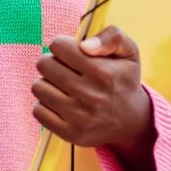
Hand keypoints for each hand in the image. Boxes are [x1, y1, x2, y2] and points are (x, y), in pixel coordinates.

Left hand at [33, 25, 152, 149]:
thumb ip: (112, 37)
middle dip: (51, 61)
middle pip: (44, 64)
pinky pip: (38, 111)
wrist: (132, 121)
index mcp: (105, 73)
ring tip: (61, 84)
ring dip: (46, 82)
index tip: (69, 51)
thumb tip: (84, 45)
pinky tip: (59, 101)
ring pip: (38, 87)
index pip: (59, 46)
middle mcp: (92, 96)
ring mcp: (80, 117)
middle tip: (63, 67)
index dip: (61, 44)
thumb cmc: (124, 80)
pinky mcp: (70, 134)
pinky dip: (44, 104)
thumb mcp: (130, 51)